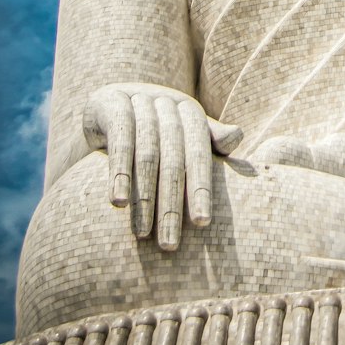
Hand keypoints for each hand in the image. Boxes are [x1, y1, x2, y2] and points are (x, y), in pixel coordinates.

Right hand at [83, 83, 242, 249]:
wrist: (107, 103)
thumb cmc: (153, 128)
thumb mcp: (181, 134)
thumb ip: (209, 139)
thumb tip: (237, 135)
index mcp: (190, 111)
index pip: (199, 154)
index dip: (200, 188)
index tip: (202, 224)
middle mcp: (168, 103)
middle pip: (173, 159)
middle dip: (171, 204)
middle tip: (169, 244)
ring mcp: (139, 100)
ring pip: (146, 155)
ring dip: (145, 197)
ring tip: (143, 234)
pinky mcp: (111, 102)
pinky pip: (119, 141)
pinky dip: (119, 173)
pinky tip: (118, 202)